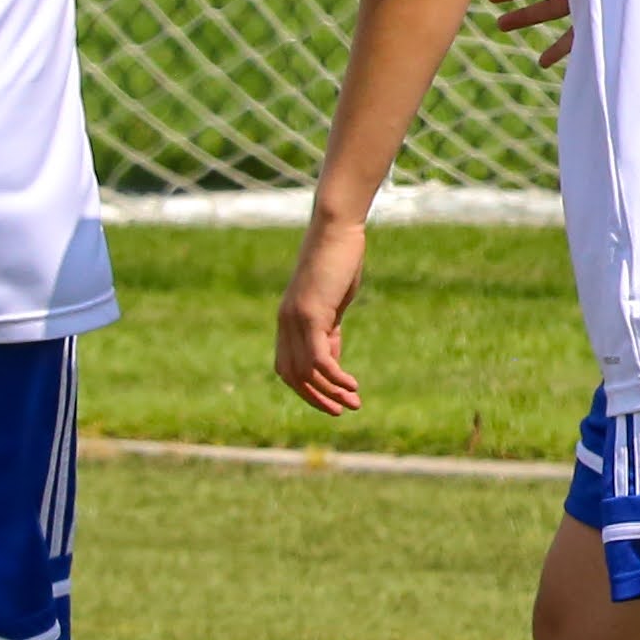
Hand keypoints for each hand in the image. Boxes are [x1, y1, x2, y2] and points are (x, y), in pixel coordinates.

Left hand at [275, 209, 369, 415]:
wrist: (335, 228)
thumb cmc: (338, 258)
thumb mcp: (333, 300)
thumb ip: (328, 328)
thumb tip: (330, 356)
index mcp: (289, 319)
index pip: (288, 366)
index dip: (307, 389)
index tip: (333, 399)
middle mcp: (286, 322)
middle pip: (292, 375)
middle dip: (316, 398)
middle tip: (342, 410)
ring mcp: (295, 319)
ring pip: (305, 371)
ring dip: (329, 392)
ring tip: (353, 403)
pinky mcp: (310, 314)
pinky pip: (318, 358)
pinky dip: (334, 377)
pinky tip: (353, 385)